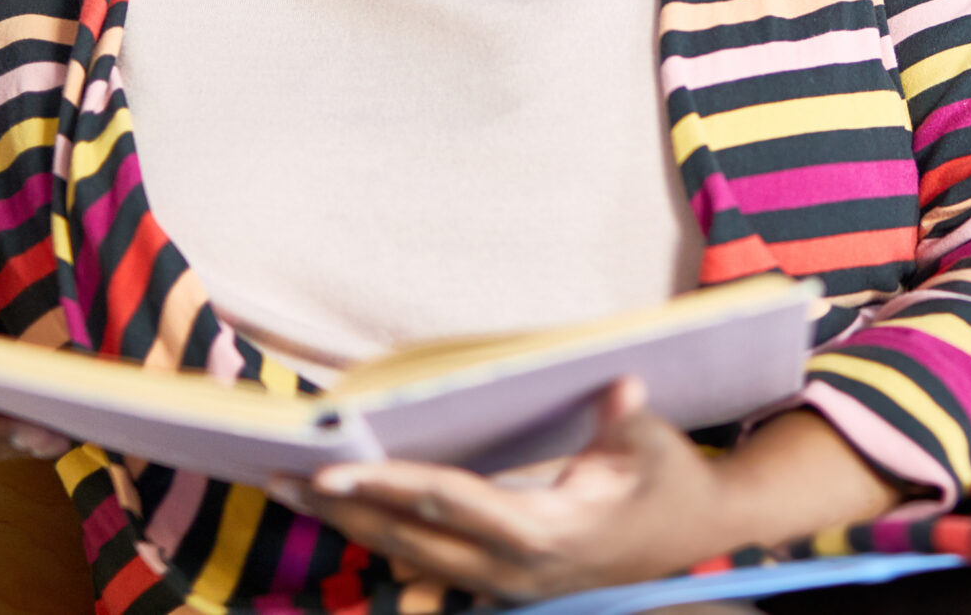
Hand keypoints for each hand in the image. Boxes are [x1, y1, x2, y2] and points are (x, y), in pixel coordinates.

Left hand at [278, 379, 726, 601]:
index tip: (336, 468)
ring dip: (349, 523)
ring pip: (408, 556)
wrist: (693, 534)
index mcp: (546, 535)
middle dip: (342, 509)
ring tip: (290, 487)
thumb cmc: (669, 479)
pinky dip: (379, 532)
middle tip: (278, 474)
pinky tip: (343, 510)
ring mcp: (504, 584)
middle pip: (409, 539)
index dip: (391, 484)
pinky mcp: (498, 580)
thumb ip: (629, 422)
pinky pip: (424, 560)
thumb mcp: (655, 446)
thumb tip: (622, 388)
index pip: (451, 504)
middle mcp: (513, 570)